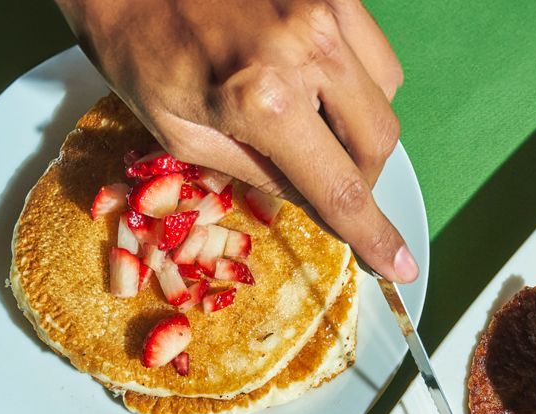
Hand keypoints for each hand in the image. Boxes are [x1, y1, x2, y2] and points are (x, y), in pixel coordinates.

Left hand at [56, 0, 415, 281]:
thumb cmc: (136, 47)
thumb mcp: (183, 135)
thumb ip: (260, 173)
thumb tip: (314, 199)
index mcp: (263, 98)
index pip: (341, 189)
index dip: (375, 236)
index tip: (400, 265)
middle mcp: (307, 47)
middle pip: (378, 142)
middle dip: (363, 176)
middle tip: (326, 181)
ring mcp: (325, 5)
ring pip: (385, 95)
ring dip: (361, 126)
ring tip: (315, 121)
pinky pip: (374, 49)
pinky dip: (359, 79)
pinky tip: (320, 80)